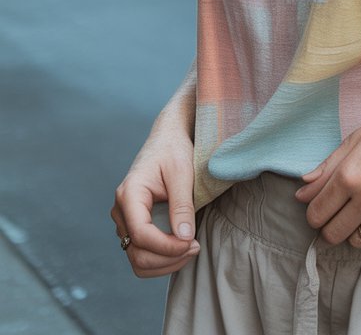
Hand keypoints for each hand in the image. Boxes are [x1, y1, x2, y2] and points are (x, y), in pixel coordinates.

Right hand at [111, 125, 199, 277]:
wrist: (167, 140)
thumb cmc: (174, 151)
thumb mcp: (182, 173)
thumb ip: (182, 205)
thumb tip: (184, 238)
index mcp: (129, 194)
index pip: (141, 234)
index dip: (167, 246)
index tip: (192, 243)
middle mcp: (121, 211)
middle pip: (137, 253)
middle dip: (168, 258)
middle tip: (196, 246)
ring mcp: (125, 221)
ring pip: (138, 260)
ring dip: (165, 264)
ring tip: (191, 248)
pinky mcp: (134, 226)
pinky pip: (142, 254)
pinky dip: (162, 260)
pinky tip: (182, 247)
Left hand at [294, 88, 360, 250]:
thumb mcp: (357, 139)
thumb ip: (328, 167)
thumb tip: (302, 191)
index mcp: (349, 174)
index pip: (316, 213)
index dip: (313, 214)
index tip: (320, 208)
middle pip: (333, 234)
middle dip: (329, 227)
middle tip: (337, 215)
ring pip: (358, 242)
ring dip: (353, 233)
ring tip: (360, 216)